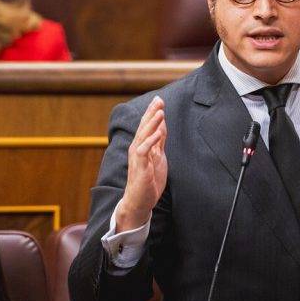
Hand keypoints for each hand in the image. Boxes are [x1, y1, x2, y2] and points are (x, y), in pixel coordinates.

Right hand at [116, 96, 167, 231]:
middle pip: (144, 127)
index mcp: (142, 145)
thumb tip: (162, 125)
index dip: (152, 112)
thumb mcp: (158, 156)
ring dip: (152, 123)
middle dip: (152, 113)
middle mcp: (137, 148)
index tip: (159, 99)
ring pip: (144, 136)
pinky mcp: (140, 166)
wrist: (140, 201)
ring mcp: (138, 157)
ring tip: (160, 112)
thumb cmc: (149, 180)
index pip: (147, 125)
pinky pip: (144, 150)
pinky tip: (158, 132)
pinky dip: (151, 140)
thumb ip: (159, 141)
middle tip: (158, 100)